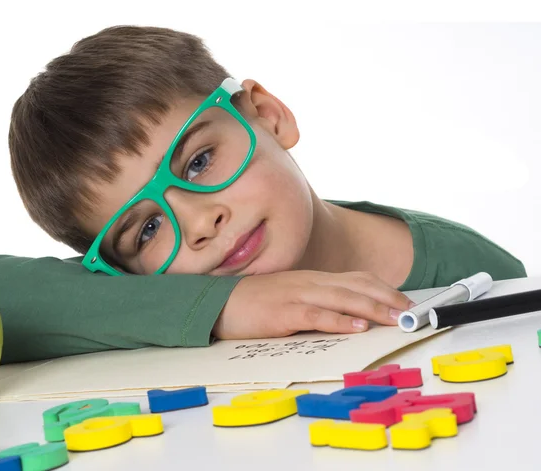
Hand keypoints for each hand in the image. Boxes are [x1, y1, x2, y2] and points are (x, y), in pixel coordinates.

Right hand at [213, 270, 415, 339]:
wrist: (221, 301)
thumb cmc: (257, 302)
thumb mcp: (292, 295)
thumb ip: (318, 302)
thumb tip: (348, 316)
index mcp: (313, 279)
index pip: (357, 279)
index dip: (384, 290)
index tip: (405, 303)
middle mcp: (310, 282)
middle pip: (357, 287)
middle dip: (388, 300)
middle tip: (412, 313)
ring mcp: (297, 295)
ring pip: (343, 298)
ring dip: (372, 309)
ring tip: (395, 319)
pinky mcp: (284, 312)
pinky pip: (316, 314)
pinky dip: (339, 321)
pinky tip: (356, 327)